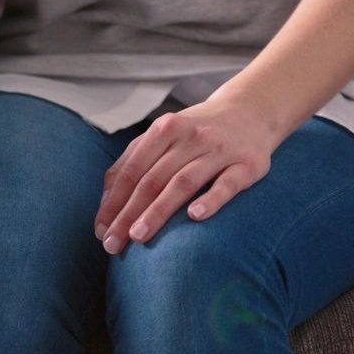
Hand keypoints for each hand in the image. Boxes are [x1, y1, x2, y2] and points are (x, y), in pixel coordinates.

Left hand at [93, 97, 286, 253]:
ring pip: (183, 182)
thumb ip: (133, 162)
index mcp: (163, 130)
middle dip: (128, 214)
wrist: (252, 109)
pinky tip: (195, 217)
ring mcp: (219, 150)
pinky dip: (211, 199)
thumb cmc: (195, 132)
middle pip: (151, 180)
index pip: (131, 171)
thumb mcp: (162, 136)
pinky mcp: (248, 164)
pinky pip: (228, 184)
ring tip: (139, 236)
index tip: (101, 231)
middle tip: (113, 244)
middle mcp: (189, 137)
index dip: (113, 202)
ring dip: (158, 210)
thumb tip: (106, 202)